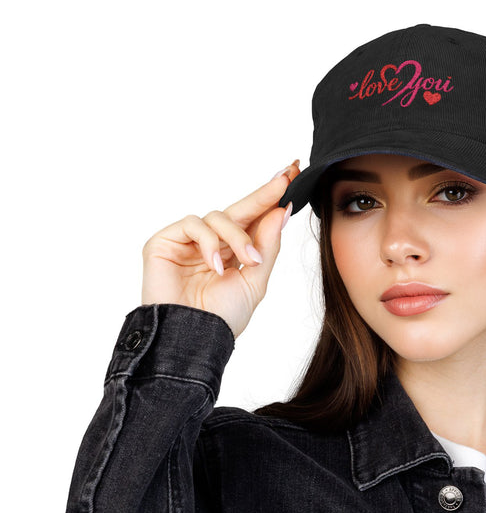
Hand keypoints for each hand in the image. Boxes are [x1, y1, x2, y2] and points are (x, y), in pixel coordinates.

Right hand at [141, 161, 298, 337]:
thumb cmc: (222, 316)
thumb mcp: (256, 280)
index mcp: (234, 251)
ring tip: (247, 262)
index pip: (254, 219)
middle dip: (263, 195)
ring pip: (219, 217)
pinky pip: (194, 224)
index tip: (293, 175)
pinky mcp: (165, 241)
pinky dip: (210, 243)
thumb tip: (282, 210)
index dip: (272, 199)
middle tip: (284, 180)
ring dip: (238, 237)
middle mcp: (212, 242)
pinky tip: (216, 265)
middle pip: (240, 209)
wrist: (194, 337)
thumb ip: (268, 245)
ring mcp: (188, 241)